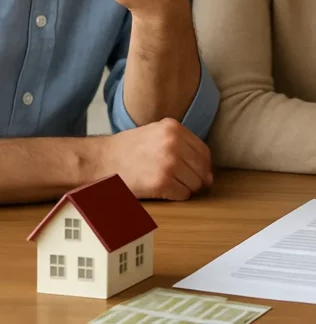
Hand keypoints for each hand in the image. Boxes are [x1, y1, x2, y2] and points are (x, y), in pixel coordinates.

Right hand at [95, 119, 212, 200]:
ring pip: (194, 182)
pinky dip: (178, 196)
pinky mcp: (161, 182)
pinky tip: (166, 191)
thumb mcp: (156, 132)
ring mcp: (169, 163)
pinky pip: (183, 194)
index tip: (202, 173)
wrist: (101, 161)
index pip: (203, 150)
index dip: (204, 165)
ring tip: (173, 186)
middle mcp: (174, 143)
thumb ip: (180, 142)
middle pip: (202, 167)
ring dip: (187, 188)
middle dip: (198, 178)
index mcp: (174, 128)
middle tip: (189, 184)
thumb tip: (206, 167)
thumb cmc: (127, 149)